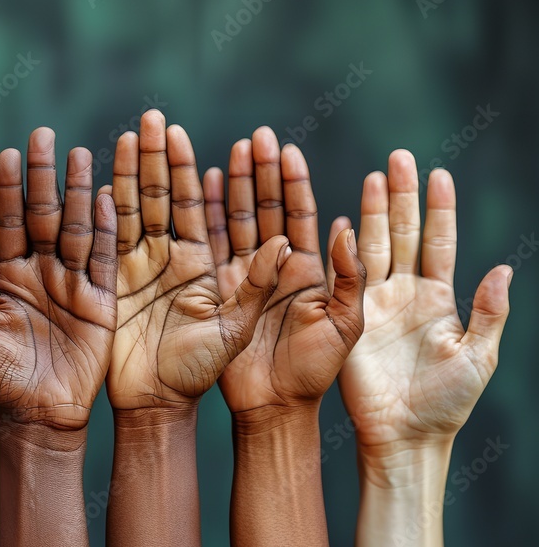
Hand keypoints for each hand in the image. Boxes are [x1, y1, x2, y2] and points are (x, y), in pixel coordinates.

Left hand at [0, 127, 117, 433]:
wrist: (36, 415)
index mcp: (2, 273)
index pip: (5, 221)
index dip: (6, 188)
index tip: (6, 152)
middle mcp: (37, 270)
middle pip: (42, 214)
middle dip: (42, 176)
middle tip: (42, 135)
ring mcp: (70, 282)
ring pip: (76, 228)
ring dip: (77, 192)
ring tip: (78, 154)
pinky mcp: (99, 299)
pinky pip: (104, 259)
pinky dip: (106, 230)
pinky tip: (105, 197)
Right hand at [107, 110, 287, 411]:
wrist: (167, 408)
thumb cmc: (223, 378)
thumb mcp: (249, 334)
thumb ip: (269, 287)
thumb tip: (288, 240)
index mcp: (233, 268)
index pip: (244, 211)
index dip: (251, 177)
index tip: (257, 141)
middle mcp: (193, 259)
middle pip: (186, 197)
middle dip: (177, 157)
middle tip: (167, 119)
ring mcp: (155, 267)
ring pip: (148, 208)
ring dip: (142, 171)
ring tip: (138, 133)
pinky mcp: (122, 281)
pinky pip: (116, 237)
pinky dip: (112, 208)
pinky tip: (110, 177)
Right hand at [207, 128, 365, 416]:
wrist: (270, 410)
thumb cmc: (314, 375)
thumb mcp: (346, 327)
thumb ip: (350, 278)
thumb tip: (350, 227)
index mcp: (305, 271)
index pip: (298, 215)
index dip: (292, 183)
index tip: (286, 150)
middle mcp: (269, 267)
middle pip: (261, 208)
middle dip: (257, 171)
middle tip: (254, 136)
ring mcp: (236, 277)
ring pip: (229, 220)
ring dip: (225, 184)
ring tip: (222, 149)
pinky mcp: (208, 292)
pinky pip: (201, 246)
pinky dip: (197, 216)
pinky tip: (197, 186)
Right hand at [338, 151, 510, 455]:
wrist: (403, 436)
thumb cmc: (446, 402)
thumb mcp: (478, 356)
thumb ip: (489, 313)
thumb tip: (503, 269)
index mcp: (438, 298)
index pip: (439, 242)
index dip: (439, 209)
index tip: (439, 174)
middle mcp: (404, 294)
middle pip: (403, 234)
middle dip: (402, 196)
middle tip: (398, 158)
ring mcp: (374, 304)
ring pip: (374, 247)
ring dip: (374, 212)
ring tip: (374, 177)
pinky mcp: (348, 320)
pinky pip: (344, 279)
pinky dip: (344, 250)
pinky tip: (344, 221)